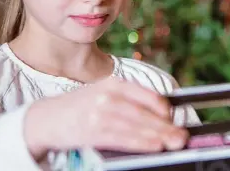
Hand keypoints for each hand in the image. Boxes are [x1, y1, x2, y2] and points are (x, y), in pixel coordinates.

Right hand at [24, 77, 187, 159]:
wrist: (46, 117)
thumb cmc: (81, 106)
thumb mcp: (104, 93)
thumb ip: (130, 100)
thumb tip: (160, 112)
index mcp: (114, 83)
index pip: (146, 94)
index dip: (163, 107)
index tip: (175, 116)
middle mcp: (108, 95)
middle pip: (144, 112)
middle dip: (166, 125)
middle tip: (182, 135)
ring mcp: (99, 113)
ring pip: (135, 126)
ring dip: (158, 135)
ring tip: (174, 142)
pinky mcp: (92, 131)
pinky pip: (122, 138)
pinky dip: (140, 143)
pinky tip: (153, 146)